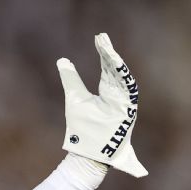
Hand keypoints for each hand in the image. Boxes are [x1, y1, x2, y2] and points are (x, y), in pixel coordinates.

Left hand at [57, 33, 146, 177]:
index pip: (108, 68)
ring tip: (105, 47)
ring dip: (114, 61)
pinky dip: (121, 75)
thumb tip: (62, 60)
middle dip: (109, 53)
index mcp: (108, 92)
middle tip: (101, 37)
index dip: (104, 53)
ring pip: (122, 76)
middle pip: (115, 69)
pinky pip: (127, 88)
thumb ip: (71, 78)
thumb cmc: (82, 129)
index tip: (99, 38)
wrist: (86, 152)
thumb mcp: (74, 97)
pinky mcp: (128, 110)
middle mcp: (118, 95)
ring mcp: (124, 102)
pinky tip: (114, 62)